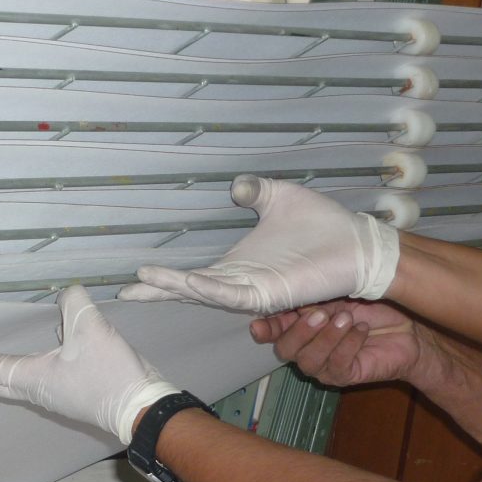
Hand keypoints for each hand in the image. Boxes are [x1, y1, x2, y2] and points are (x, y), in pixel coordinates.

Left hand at [0, 286, 179, 443]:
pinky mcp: (62, 392)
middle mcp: (31, 389)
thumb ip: (74, 305)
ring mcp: (47, 393)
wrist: (142, 408)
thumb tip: (67, 294)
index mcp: (29, 377)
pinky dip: (4, 369)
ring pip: (1, 381)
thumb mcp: (92, 330)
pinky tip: (12, 357)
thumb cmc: (113, 375)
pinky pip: (21, 379)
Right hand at [118, 175, 399, 314]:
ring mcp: (252, 291)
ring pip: (203, 293)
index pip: (192, 277)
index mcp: (238, 267)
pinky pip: (232, 294)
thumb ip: (256, 192)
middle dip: (157, 293)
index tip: (136, 277)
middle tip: (124, 294)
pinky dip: (208, 288)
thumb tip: (235, 186)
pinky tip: (187, 282)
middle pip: (188, 291)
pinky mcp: (268, 294)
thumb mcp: (281, 198)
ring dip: (174, 289)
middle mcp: (239, 283)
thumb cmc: (323, 226)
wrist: (356, 243)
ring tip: (145, 284)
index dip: (164, 279)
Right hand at [251, 300, 420, 387]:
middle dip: (300, 332)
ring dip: (327, 338)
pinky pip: (337, 365)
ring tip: (347, 319)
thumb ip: (315, 299)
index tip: (260, 325)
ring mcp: (324, 366)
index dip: (265, 329)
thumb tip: (293, 298)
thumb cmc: (373, 309)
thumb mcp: (341, 295)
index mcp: (300, 327)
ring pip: (309, 361)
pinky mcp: (345, 376)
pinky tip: (361, 331)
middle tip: (322, 314)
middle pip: (285, 350)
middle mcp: (307, 349)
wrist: (409, 329)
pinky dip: (348, 345)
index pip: (274, 332)